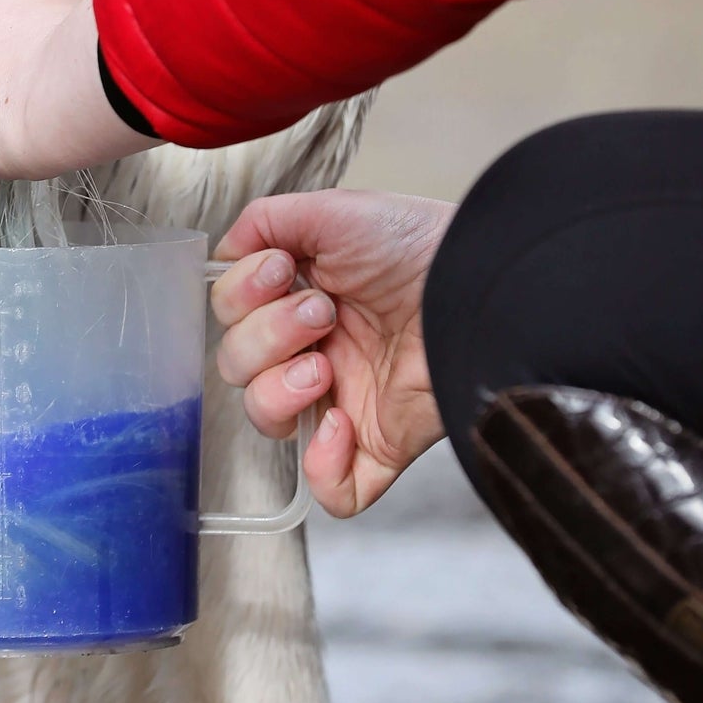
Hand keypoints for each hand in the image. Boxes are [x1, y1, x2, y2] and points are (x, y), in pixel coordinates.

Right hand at [211, 190, 453, 516]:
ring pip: (268, 423)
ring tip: (324, 366)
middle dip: (266, 337)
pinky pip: (333, 491)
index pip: (232, 316)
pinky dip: (322, 467)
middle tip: (322, 313)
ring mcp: (346, 399)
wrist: (477, 285)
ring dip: (277, 393)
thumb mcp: (332, 211)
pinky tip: (340, 426)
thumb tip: (225, 254)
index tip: (280, 271)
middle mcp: (316, 347)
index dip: (241, 298)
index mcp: (300, 297)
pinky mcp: (380, 444)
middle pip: (238, 367)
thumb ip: (266, 222)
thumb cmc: (417, 244)